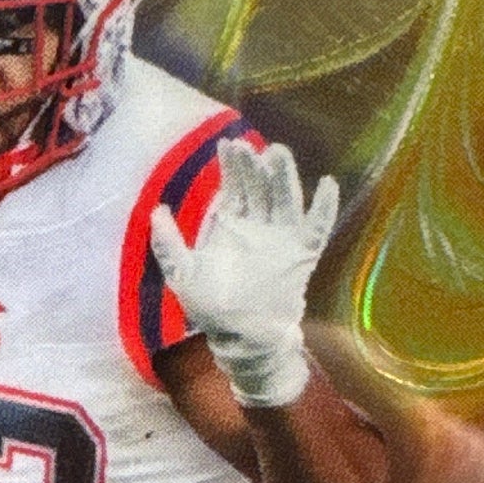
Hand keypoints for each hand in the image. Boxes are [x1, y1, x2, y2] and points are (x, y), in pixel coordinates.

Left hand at [149, 137, 337, 408]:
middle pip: (260, 187)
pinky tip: (327, 184)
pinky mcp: (302, 254)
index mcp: (232, 225)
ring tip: (279, 153)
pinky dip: (324, 207)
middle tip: (248, 147)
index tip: (227, 145)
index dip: (232, 165)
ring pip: (286, 199)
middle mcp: (259, 226)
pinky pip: (318, 227)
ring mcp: (282, 238)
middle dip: (254, 166)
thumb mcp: (182, 275)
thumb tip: (156, 209)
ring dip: (284, 177)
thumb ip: (168, 244)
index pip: (234, 186)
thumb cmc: (212, 309)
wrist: (243, 338)